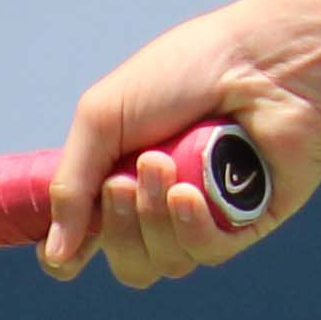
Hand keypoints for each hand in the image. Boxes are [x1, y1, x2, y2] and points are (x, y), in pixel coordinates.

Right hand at [42, 7, 320, 289]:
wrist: (265, 58)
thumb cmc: (186, 72)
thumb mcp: (103, 117)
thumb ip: (71, 187)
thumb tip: (55, 257)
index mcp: (130, 175)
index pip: (95, 240)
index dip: (73, 251)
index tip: (62, 250)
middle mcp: (170, 202)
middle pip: (127, 260)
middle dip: (116, 223)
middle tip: (127, 176)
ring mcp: (213, 214)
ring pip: (165, 261)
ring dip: (152, 216)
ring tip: (164, 162)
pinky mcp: (253, 220)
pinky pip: (208, 251)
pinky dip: (191, 227)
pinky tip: (190, 193)